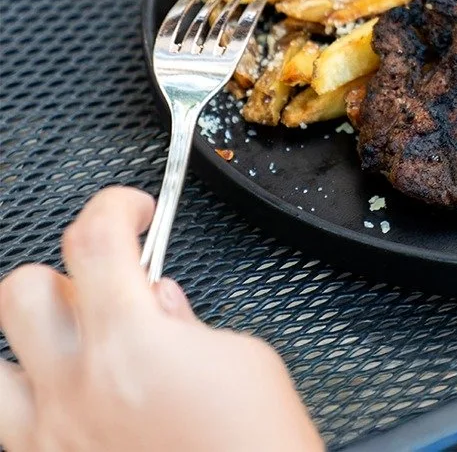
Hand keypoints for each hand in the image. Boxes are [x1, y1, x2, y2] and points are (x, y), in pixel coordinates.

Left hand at [0, 187, 322, 451]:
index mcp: (130, 347)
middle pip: (23, 290)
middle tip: (108, 285)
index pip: (93, 239)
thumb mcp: (242, 359)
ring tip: (76, 349)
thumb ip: (187, 322)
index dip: (114, 206)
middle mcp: (76, 394)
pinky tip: (80, 406)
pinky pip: (13, 429)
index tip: (134, 211)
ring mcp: (53, 441)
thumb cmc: (256, 447)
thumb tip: (158, 302)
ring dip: (32, 345)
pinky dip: (39, 405)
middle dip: (68, 274)